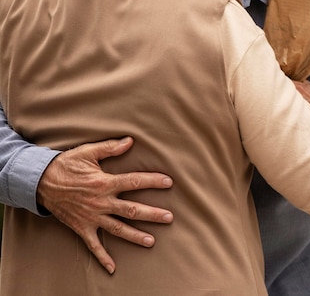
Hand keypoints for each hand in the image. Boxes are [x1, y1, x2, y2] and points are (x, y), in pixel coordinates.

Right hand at [37, 137, 173, 274]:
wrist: (42, 182)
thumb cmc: (67, 164)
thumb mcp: (88, 152)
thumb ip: (110, 147)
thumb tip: (130, 141)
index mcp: (105, 182)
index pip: (134, 182)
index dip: (153, 181)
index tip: (169, 183)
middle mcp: (101, 202)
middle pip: (132, 210)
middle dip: (152, 214)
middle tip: (169, 218)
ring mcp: (92, 217)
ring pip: (118, 229)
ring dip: (135, 235)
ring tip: (152, 241)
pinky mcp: (82, 227)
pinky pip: (94, 245)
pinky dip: (103, 257)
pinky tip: (112, 267)